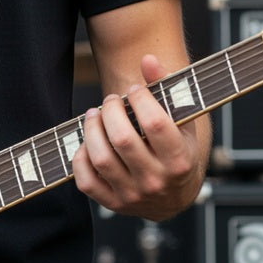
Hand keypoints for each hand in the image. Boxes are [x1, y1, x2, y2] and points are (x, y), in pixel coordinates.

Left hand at [73, 54, 206, 220]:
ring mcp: (132, 195)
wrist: (173, 197)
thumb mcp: (182, 122)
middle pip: (122, 139)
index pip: (155, 123)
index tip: (135, 90)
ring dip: (92, 129)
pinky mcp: (112, 203)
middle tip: (110, 101)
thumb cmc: (178, 151)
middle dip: (111, 111)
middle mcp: (156, 181)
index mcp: (180, 160)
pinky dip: (80, 156)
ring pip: (101, 158)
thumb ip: (167, 88)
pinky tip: (89, 141)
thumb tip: (148, 59)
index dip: (140, 99)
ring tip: (95, 115)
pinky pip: (85, 180)